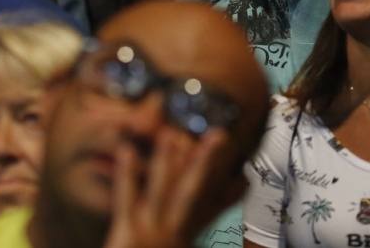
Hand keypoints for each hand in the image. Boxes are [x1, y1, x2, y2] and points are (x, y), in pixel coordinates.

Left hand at [103, 127, 241, 247]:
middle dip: (206, 162)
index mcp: (184, 240)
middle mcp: (173, 233)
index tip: (245, 176)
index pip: (210, 210)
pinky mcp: (126, 234)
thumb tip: (220, 247)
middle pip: (194, 191)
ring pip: (163, 189)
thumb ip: (187, 233)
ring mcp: (151, 232)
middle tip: (219, 135)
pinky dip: (127, 175)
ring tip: (172, 134)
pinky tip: (125, 152)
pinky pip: (126, 199)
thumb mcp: (177, 244)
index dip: (229, 193)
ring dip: (168, 161)